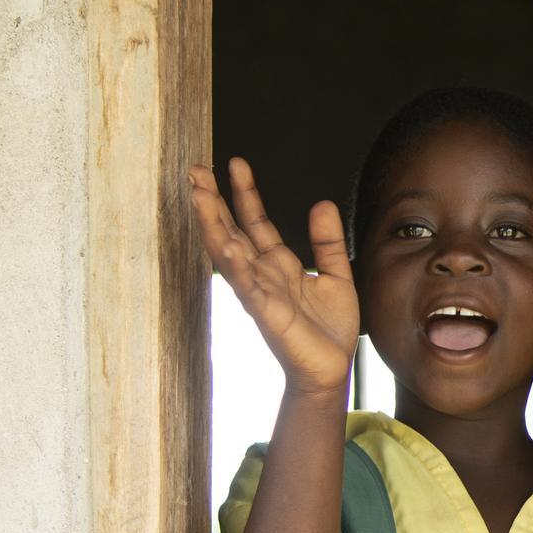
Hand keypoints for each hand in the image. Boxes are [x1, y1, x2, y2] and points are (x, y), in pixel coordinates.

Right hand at [187, 158, 356, 395]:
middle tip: (195, 169)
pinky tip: (227, 245)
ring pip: (229, 253)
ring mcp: (260, 292)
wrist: (332, 369)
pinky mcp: (267, 314)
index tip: (235, 163)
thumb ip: (328, 241)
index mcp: (278, 263)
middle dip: (213, 200)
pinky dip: (237, 266)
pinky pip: (248, 287)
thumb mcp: (337, 275)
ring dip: (213, 224)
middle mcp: (262, 274)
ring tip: (199, 195)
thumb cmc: (329, 329)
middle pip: (231, 229)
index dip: (245, 192)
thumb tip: (322, 203)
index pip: (255, 221)